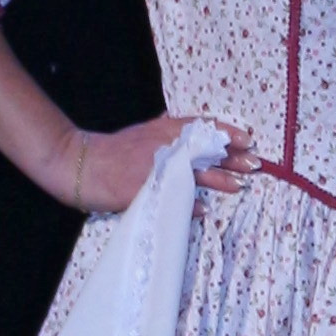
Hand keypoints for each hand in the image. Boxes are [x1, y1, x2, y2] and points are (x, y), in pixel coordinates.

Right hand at [60, 116, 250, 216]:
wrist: (80, 162)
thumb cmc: (112, 150)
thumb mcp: (142, 132)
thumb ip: (164, 131)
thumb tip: (183, 125)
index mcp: (162, 129)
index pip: (202, 126)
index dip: (226, 132)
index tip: (248, 138)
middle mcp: (163, 145)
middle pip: (205, 149)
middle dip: (232, 157)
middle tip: (255, 163)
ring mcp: (154, 167)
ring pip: (195, 172)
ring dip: (219, 179)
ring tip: (239, 185)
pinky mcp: (143, 188)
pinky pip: (172, 198)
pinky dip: (188, 205)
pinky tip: (203, 210)